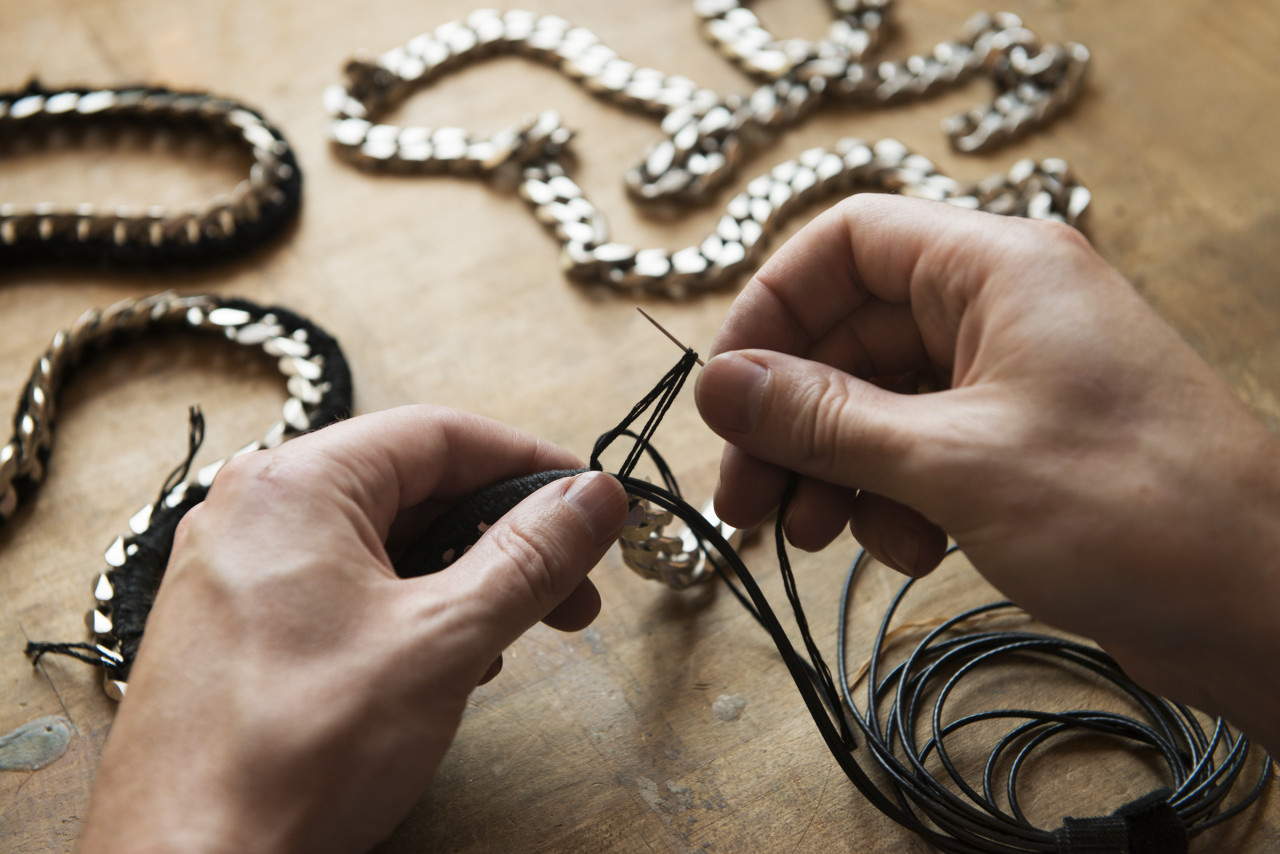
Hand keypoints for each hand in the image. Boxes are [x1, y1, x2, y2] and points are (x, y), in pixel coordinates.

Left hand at [80, 406, 627, 853]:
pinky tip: (443, 666)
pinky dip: (408, 612)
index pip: (439, 433)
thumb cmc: (296, 752)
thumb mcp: (444, 639)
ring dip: (459, 580)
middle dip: (501, 536)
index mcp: (295, 484)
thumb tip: (596, 496)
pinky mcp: (237, 628)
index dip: (529, 464)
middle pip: (411, 487)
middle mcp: (255, 512)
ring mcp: (238, 571)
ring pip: (381, 543)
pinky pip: (343, 589)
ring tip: (505, 640)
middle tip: (571, 588)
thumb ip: (529, 557)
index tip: (590, 501)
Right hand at [695, 195, 1279, 752]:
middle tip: (746, 502)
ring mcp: (1013, 376)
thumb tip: (717, 386)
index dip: (772, 309)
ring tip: (813, 536)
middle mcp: (1002, 308)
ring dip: (834, 468)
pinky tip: (908, 549)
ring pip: (879, 402)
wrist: (1262, 603)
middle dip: (791, 421)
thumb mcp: (949, 461)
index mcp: (995, 269)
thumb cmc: (1132, 509)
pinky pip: (920, 448)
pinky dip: (893, 497)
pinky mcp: (1022, 441)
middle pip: (851, 337)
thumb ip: (822, 419)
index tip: (728, 393)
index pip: (845, 243)